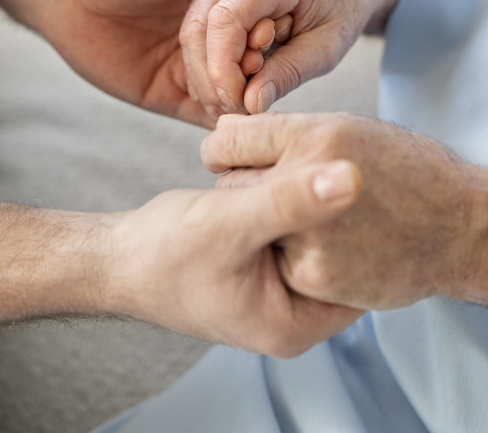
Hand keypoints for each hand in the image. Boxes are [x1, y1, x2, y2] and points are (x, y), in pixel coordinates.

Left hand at [29, 0, 298, 126]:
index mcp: (227, 9)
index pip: (267, 29)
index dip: (276, 32)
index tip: (278, 32)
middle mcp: (217, 43)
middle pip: (256, 66)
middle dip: (263, 70)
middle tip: (258, 67)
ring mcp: (195, 72)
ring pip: (235, 96)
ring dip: (245, 98)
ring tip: (248, 95)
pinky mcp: (171, 98)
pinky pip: (204, 117)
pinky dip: (220, 122)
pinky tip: (231, 120)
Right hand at [103, 158, 364, 357]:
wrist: (114, 258)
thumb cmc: (163, 252)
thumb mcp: (233, 222)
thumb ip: (291, 200)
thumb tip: (352, 179)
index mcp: (297, 326)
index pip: (362, 277)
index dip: (370, 227)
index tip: (373, 178)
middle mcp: (294, 315)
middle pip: (345, 259)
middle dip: (346, 214)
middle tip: (354, 161)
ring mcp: (279, 291)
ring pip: (321, 240)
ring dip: (319, 203)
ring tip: (324, 162)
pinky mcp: (265, 267)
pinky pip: (297, 232)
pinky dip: (295, 203)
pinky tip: (291, 172)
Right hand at [180, 0, 422, 116]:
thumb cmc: (341, 9)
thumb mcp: (327, 47)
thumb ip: (289, 73)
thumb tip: (250, 104)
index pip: (228, 18)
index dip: (223, 66)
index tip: (237, 102)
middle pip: (201, 24)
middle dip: (211, 75)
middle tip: (234, 109)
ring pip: (193, 27)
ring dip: (207, 71)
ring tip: (236, 98)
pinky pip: (198, 25)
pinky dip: (208, 60)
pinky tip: (229, 82)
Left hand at [202, 112, 487, 309]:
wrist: (462, 229)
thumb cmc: (404, 171)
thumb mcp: (349, 129)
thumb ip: (285, 133)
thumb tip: (221, 136)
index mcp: (317, 137)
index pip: (226, 141)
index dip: (230, 152)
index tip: (240, 159)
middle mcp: (309, 181)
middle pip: (231, 185)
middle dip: (249, 188)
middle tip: (289, 193)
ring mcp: (310, 234)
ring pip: (252, 228)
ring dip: (269, 227)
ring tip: (320, 222)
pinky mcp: (314, 275)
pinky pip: (277, 262)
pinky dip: (293, 258)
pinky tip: (333, 249)